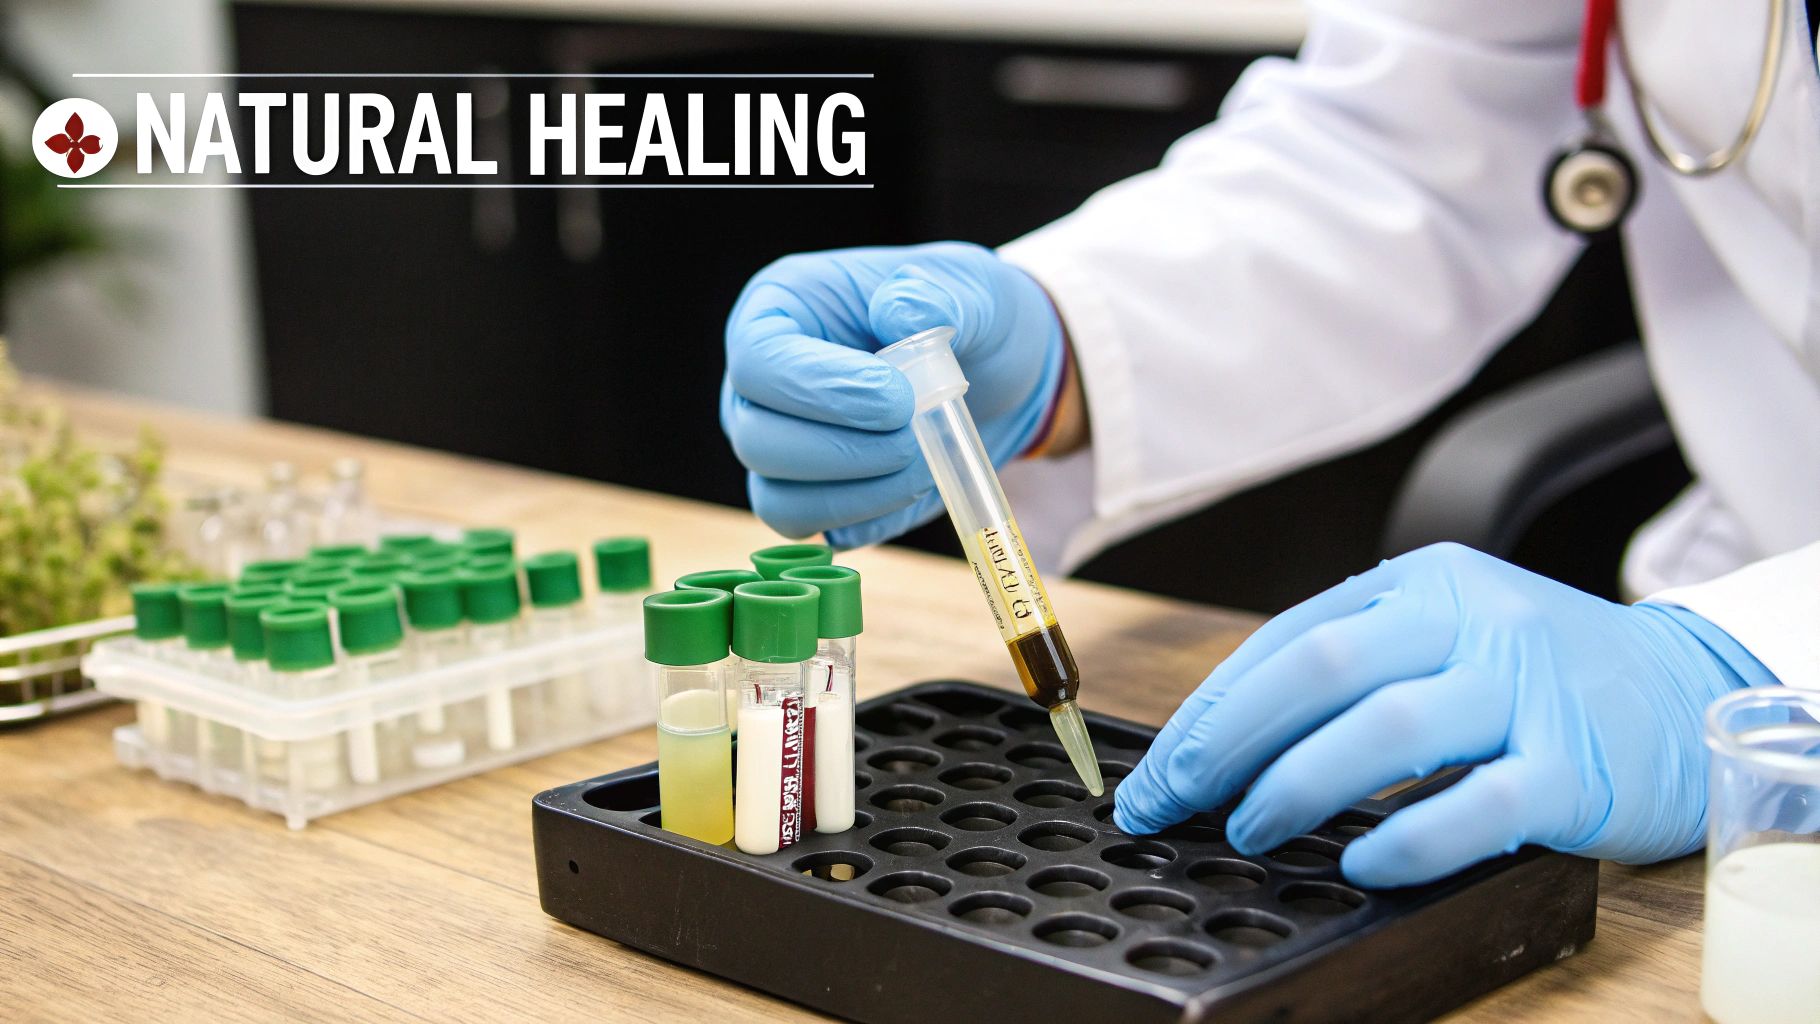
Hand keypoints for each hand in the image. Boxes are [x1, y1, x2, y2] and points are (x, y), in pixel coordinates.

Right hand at [721, 242, 1063, 547]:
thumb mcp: (969, 285)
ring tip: (924, 459)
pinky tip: (917, 481)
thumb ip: (937, 292)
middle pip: (756, 440)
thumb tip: (898, 310)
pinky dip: (871, 516)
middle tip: (915, 435)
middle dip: (844, 451)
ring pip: (779, 500)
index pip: (758, 359)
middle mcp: (760, 386)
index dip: (820, 388)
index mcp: (779, 311)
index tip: (898, 398)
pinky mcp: (811, 497)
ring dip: (861, 493)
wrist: (996, 372)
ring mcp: (778, 448)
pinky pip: (817, 530)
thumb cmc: (968, 317)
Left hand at [1113, 543, 1769, 887]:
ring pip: (1390, 728)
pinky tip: (1359, 863)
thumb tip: (1227, 739)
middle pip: (1321, 669)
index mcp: (1423, 584)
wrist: (1686, 687)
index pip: (1288, 639)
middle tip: (1174, 801)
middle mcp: (1472, 621)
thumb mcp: (1446, 635)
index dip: (1210, 709)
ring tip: (1249, 829)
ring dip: (1298, 785)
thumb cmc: (1540, 674)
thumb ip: (1356, 666)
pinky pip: (1478, 806)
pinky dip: (1408, 838)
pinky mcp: (1573, 766)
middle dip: (1226, 742)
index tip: (1158, 770)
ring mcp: (1525, 690)